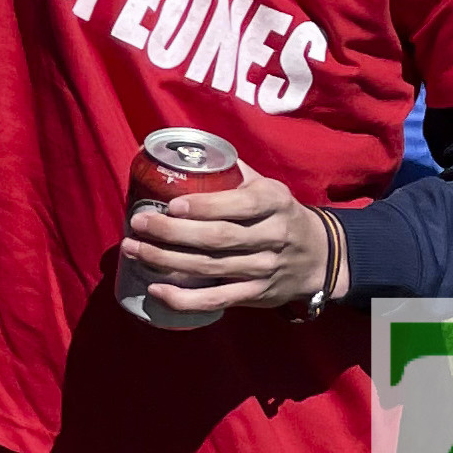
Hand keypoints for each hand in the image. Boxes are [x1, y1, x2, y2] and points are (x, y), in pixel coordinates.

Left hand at [123, 168, 338, 314]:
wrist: (319, 256)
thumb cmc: (278, 213)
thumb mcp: (266, 186)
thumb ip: (229, 171)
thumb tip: (179, 152)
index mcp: (274, 202)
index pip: (238, 205)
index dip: (203, 206)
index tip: (170, 205)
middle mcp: (273, 236)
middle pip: (218, 238)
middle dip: (172, 233)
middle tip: (137, 224)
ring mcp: (265, 269)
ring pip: (211, 268)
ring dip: (166, 261)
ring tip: (133, 249)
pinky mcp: (256, 295)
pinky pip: (216, 300)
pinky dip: (184, 299)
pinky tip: (156, 289)